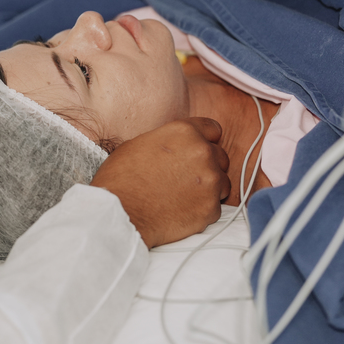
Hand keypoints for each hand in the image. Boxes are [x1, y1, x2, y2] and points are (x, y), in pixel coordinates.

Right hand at [90, 118, 231, 248]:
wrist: (121, 213)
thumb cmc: (122, 178)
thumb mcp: (140, 143)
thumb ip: (169, 141)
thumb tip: (175, 147)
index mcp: (185, 132)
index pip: (213, 129)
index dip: (204, 140)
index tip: (196, 151)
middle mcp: (203, 152)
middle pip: (220, 156)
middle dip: (207, 166)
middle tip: (187, 177)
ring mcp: (210, 181)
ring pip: (223, 182)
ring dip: (209, 188)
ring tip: (185, 196)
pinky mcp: (211, 208)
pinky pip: (215, 207)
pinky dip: (202, 210)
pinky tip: (182, 211)